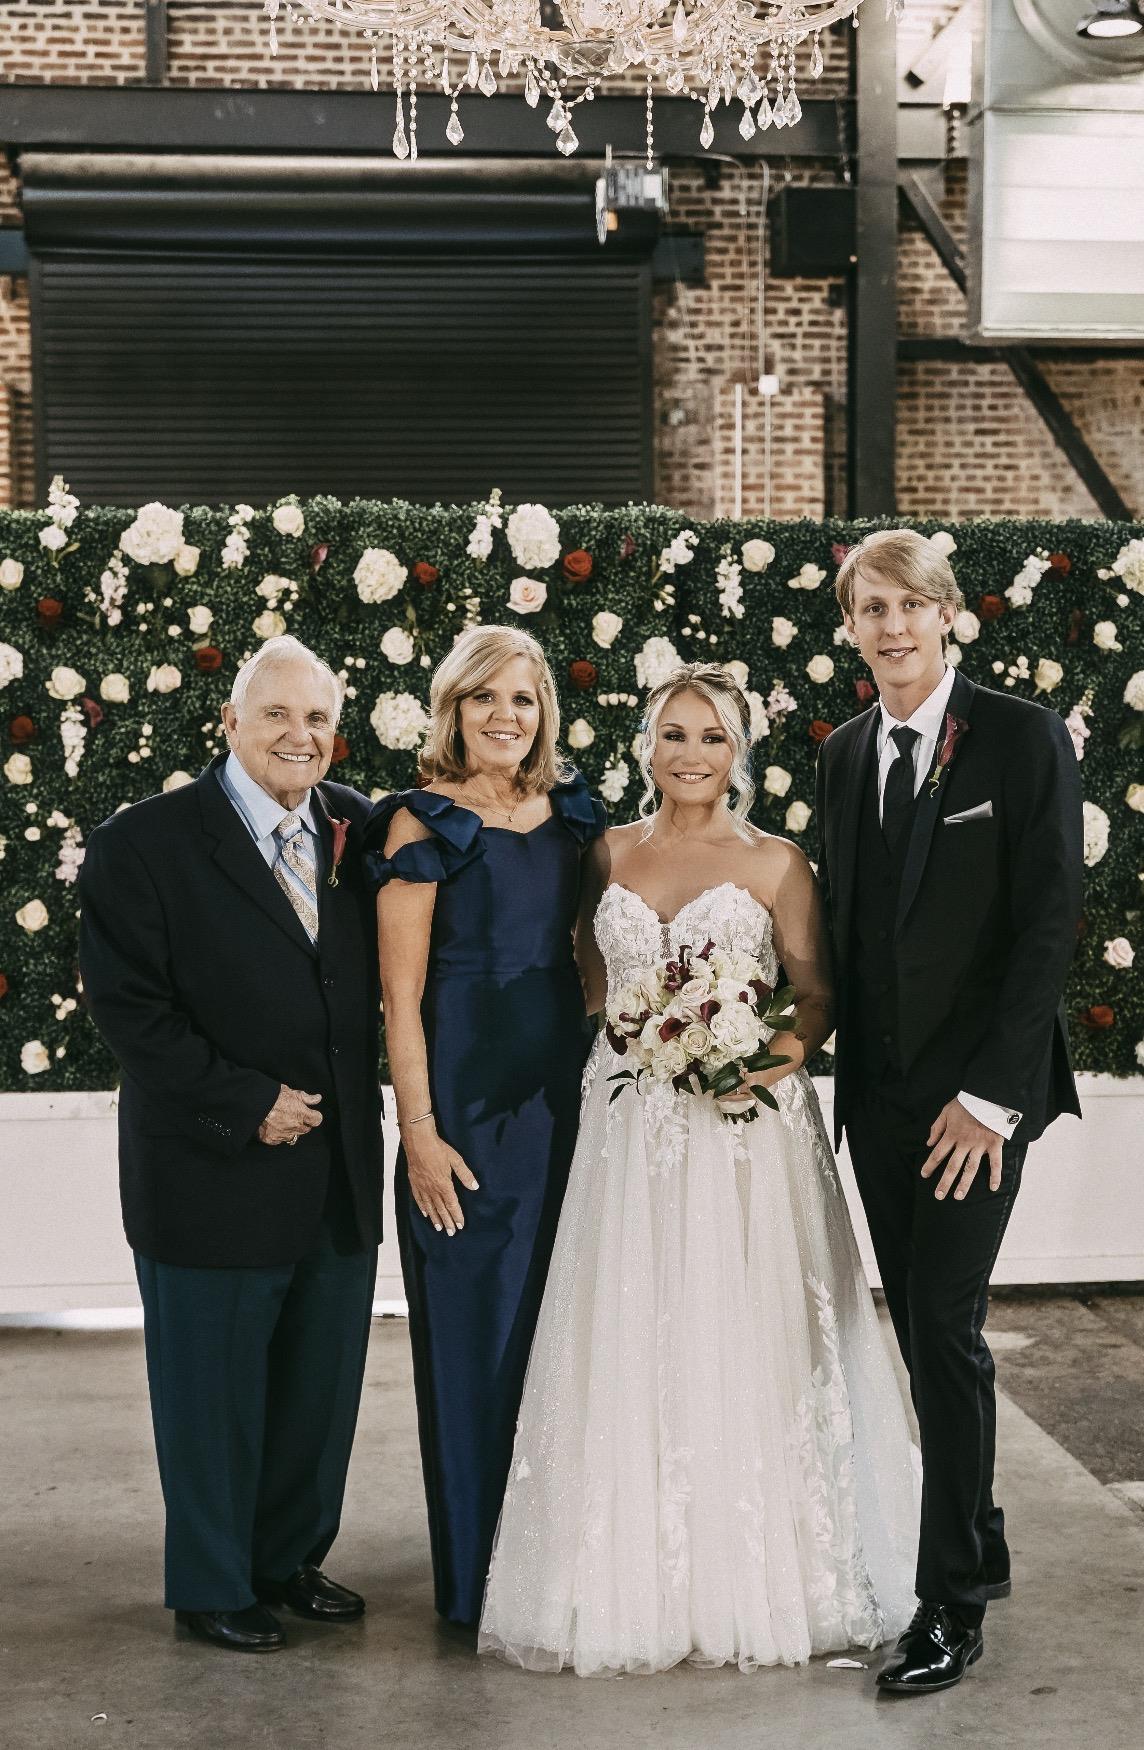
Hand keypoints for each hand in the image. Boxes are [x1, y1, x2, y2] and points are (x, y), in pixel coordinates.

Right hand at [259, 1085, 322, 1146]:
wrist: (253, 1102)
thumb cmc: (273, 1095)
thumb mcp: (291, 1092)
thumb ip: (306, 1098)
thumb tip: (318, 1098)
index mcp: (301, 1114)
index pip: (317, 1120)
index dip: (314, 1116)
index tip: (311, 1114)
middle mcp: (294, 1126)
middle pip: (306, 1130)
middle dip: (303, 1124)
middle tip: (294, 1116)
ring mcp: (283, 1134)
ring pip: (293, 1137)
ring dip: (291, 1131)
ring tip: (283, 1122)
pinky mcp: (271, 1139)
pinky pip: (279, 1141)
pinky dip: (278, 1135)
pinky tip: (274, 1127)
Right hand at [403, 1121, 478, 1236]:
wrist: (418, 1142)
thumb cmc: (439, 1149)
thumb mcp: (456, 1160)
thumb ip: (465, 1175)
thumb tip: (475, 1187)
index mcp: (444, 1185)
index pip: (452, 1205)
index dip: (457, 1216)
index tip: (460, 1226)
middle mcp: (432, 1189)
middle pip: (441, 1209)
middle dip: (447, 1221)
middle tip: (450, 1233)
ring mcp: (422, 1187)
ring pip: (429, 1207)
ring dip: (435, 1218)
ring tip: (439, 1228)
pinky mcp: (414, 1183)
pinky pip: (418, 1199)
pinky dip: (422, 1208)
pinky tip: (425, 1213)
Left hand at [920, 1097, 1003, 1200]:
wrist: (988, 1095)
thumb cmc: (966, 1103)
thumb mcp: (946, 1111)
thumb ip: (936, 1127)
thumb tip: (928, 1143)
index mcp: (952, 1134)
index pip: (938, 1154)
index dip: (930, 1165)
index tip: (924, 1175)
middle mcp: (964, 1143)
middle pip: (952, 1166)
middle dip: (945, 1182)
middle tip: (939, 1196)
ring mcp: (980, 1145)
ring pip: (971, 1168)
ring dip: (964, 1184)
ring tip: (958, 1196)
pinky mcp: (994, 1145)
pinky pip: (996, 1163)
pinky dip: (996, 1175)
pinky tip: (993, 1188)